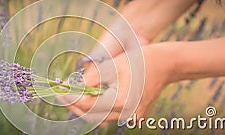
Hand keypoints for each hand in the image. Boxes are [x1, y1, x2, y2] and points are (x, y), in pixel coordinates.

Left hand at [58, 44, 177, 125]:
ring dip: (87, 108)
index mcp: (121, 101)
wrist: (166, 64)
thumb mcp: (112, 65)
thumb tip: (73, 87)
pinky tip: (92, 97)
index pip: (88, 105)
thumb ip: (91, 78)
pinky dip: (100, 108)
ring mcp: (132, 117)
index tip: (59, 93)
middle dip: (76, 106)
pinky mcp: (134, 115)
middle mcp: (127, 114)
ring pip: (101, 117)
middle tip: (62, 96)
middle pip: (93, 115)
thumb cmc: (140, 61)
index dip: (71, 99)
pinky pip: (111, 114)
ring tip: (74, 96)